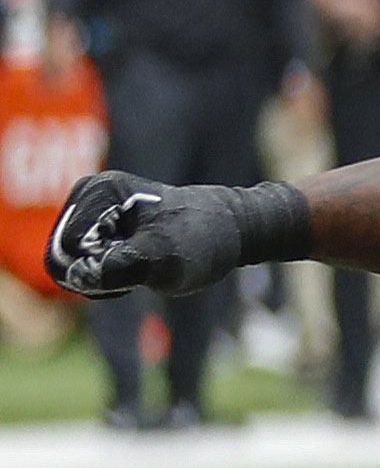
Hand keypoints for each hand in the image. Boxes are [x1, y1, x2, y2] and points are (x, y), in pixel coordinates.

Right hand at [46, 172, 281, 297]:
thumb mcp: (168, 258)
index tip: (141, 261)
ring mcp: (88, 210)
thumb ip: (123, 266)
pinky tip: (137, 264)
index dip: (101, 268)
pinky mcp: (96, 225)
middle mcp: (86, 195)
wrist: (229, 229)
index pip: (69, 249)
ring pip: (70, 263)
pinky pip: (82, 263)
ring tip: (142, 264)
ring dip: (104, 275)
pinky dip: (107, 273)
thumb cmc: (202, 240)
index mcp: (98, 192)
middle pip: (62, 256)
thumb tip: (80, 276)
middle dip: (98, 272)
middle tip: (142, 268)